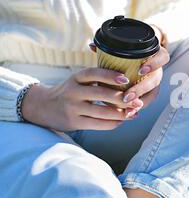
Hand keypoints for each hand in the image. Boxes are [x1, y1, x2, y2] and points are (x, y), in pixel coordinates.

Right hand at [21, 68, 144, 131]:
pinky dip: (113, 123)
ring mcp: (72, 108)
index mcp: (76, 78)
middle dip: (122, 98)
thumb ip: (97, 79)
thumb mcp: (78, 81)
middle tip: (137, 101)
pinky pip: (98, 124)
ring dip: (121, 113)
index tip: (126, 78)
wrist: (42, 107)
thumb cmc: (69, 92)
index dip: (110, 75)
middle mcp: (73, 91)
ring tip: (133, 112)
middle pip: (101, 94)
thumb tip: (127, 82)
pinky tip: (121, 121)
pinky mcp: (74, 122)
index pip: (94, 73)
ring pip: (102, 112)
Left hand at [88, 26, 169, 117]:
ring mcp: (154, 82)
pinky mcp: (150, 93)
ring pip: (153, 93)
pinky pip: (147, 101)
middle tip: (127, 95)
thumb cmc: (128, 56)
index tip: (140, 70)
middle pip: (155, 79)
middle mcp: (157, 69)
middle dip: (141, 89)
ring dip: (140, 101)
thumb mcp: (121, 51)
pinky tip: (127, 112)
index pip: (162, 58)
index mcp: (154, 56)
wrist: (135, 63)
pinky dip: (137, 106)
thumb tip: (92, 46)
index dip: (154, 64)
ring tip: (126, 108)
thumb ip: (109, 48)